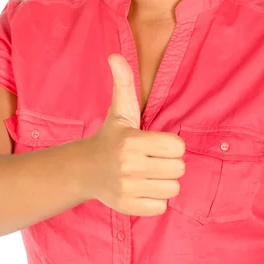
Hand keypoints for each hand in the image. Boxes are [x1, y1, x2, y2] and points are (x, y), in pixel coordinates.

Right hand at [85, 53, 185, 215]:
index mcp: (132, 140)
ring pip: (172, 189)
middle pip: (178, 169)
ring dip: (163, 181)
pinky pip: (161, 207)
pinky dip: (154, 199)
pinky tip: (141, 187)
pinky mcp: (127, 207)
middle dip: (168, 163)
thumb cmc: (111, 136)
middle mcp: (129, 165)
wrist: (85, 169)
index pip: (177, 147)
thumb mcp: (120, 109)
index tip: (155, 142)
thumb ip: (123, 81)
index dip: (170, 144)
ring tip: (147, 172)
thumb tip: (114, 56)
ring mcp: (128, 188)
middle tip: (151, 158)